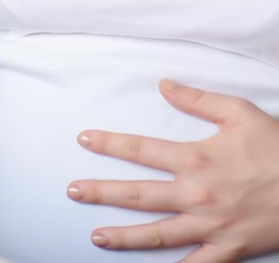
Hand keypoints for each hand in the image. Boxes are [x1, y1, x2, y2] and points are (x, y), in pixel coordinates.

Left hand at [67, 80, 278, 260]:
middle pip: (138, 194)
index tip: (83, 139)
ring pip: (158, 234)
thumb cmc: (277, 149)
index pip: (140, 149)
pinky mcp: (230, 250)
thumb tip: (163, 85)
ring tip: (96, 236)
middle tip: (72, 191)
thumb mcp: (238, 113)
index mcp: (195, 159)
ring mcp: (211, 226)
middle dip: (101, 192)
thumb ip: (197, 99)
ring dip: (124, 235)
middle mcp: (196, 194)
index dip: (109, 143)